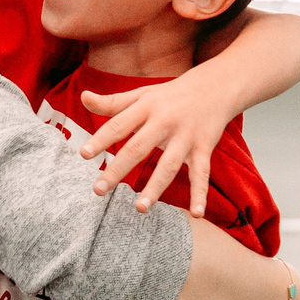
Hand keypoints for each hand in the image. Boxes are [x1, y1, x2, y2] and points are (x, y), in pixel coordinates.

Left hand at [79, 78, 232, 216]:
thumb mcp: (142, 94)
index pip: (119, 125)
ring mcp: (186, 136)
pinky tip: (196, 213)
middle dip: (118, 169)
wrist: (215, 86)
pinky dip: (200, 194)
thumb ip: (113, 102)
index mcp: (146, 107)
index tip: (83, 154)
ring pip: (169, 165)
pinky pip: (201, 174)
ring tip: (140, 208)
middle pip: (138, 147)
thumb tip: (83, 97)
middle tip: (98, 190)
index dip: (101, 139)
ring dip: (155, 187)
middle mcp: (165, 121)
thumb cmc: (171, 95)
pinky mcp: (204, 148)